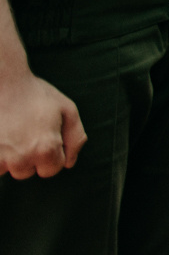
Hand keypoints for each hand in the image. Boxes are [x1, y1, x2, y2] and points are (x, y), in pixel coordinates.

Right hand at [0, 63, 85, 179]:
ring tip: (12, 132)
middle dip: (30, 156)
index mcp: (46, 149)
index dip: (51, 153)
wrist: (4, 83)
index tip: (44, 136)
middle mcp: (22, 158)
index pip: (52, 169)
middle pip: (29, 171)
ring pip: (10, 170)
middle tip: (26, 131)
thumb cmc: (36, 95)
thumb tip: (69, 163)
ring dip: (11, 157)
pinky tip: (2, 136)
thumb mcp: (67, 110)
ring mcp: (0, 158)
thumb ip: (75, 138)